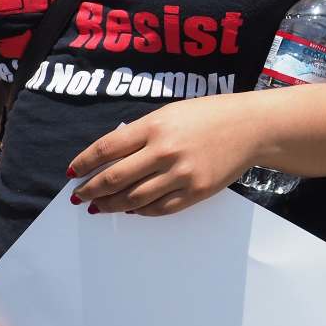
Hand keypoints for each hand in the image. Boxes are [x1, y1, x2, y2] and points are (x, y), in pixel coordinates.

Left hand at [69, 96, 257, 215]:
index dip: (84, 162)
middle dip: (90, 189)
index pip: (106, 148)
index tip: (73, 172)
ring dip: (111, 205)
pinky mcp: (196, 191)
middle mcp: (165, 151)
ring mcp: (181, 174)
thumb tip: (111, 159)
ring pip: (133, 198)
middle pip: (114, 178)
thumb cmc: (211, 115)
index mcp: (155, 126)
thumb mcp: (171, 114)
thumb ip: (141, 133)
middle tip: (79, 195)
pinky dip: (141, 211)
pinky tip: (132, 209)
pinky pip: (159, 208)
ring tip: (100, 207)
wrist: (253, 127)